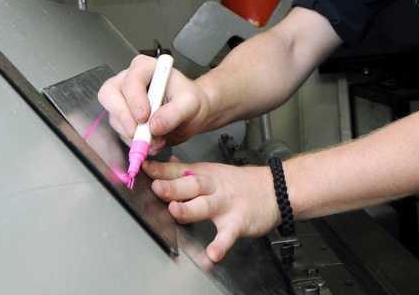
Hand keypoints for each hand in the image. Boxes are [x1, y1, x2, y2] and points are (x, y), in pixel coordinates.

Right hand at [97, 54, 209, 151]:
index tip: (144, 117)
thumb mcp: (190, 103)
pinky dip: (135, 142)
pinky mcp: (125, 120)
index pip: (130, 80)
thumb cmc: (191, 100)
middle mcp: (130, 82)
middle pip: (110, 95)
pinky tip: (152, 142)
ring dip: (134, 134)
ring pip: (115, 118)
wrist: (192, 115)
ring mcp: (125, 102)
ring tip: (157, 139)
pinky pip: (121, 133)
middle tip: (138, 133)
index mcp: (146, 68)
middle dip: (123, 117)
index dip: (134, 99)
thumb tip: (154, 125)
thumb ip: (174, 112)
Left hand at [144, 158, 280, 262]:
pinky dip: (220, 245)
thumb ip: (187, 170)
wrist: (275, 190)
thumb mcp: (214, 171)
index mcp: (204, 175)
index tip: (143, 169)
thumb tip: (168, 163)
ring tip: (175, 212)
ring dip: (190, 209)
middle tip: (156, 188)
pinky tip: (211, 254)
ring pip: (205, 206)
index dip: (160, 170)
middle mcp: (213, 188)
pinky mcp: (238, 222)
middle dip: (172, 187)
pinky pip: (227, 235)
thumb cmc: (241, 184)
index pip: (178, 170)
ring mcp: (225, 205)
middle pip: (190, 186)